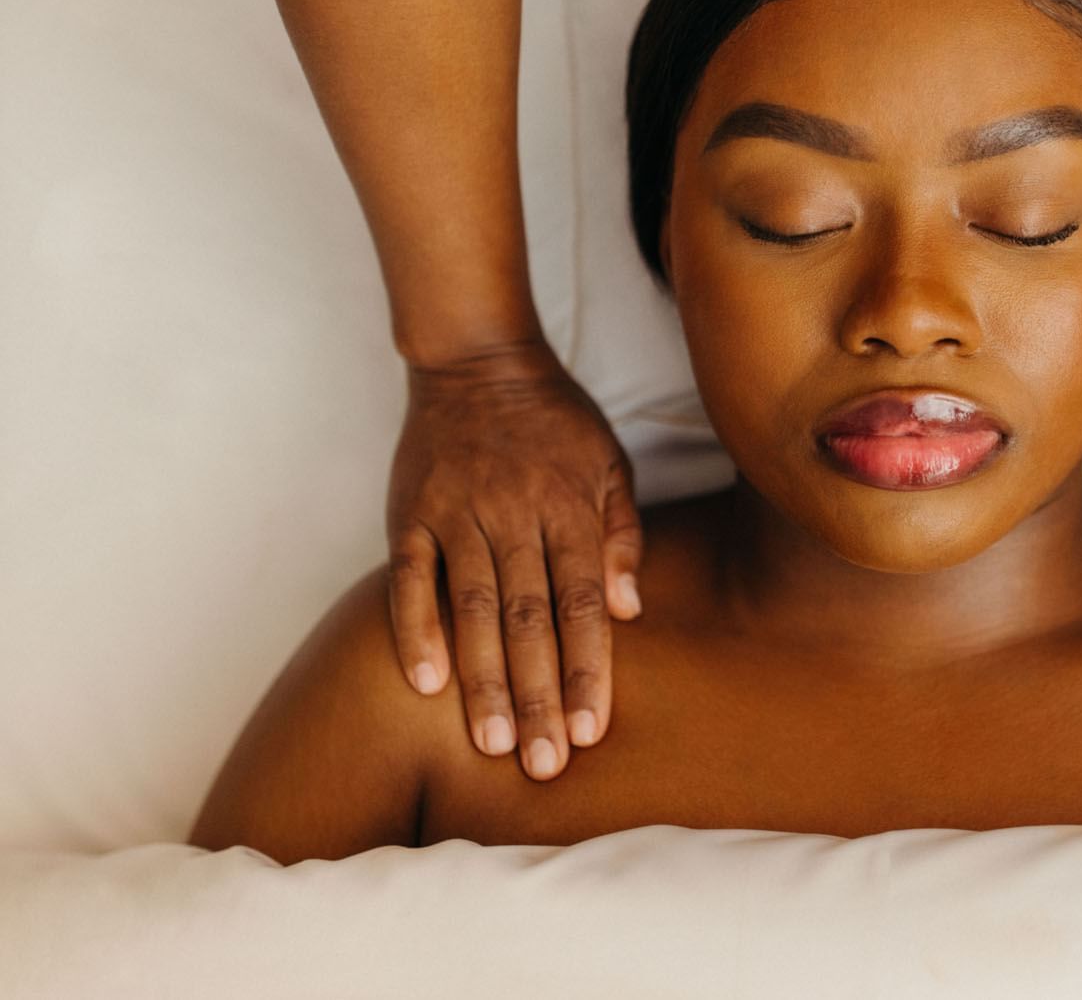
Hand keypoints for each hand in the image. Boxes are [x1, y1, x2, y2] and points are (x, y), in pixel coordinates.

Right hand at [385, 338, 642, 781]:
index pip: (583, 604)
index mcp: (571, 510)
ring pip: (472, 609)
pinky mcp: (410, 514)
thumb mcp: (610, 464)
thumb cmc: (555, 422)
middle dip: (539, 695)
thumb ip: (621, 536)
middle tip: (542, 764)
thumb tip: (629, 609)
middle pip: (529, 620)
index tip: (591, 731)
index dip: (588, 669)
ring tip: (492, 743)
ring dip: (482, 679)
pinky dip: (414, 630)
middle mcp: (515, 517)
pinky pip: (410, 579)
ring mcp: (458, 516)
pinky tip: (424, 684)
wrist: (478, 361)